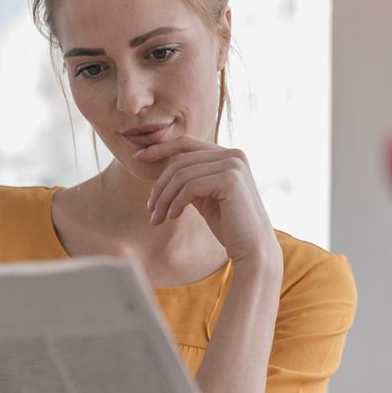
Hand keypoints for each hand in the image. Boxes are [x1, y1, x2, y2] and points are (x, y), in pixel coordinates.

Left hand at [137, 135, 278, 263]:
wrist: (253, 250)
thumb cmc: (230, 226)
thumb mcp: (205, 197)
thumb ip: (190, 179)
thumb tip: (162, 164)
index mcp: (229, 155)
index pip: (187, 143)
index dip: (160, 148)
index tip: (138, 158)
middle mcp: (234, 154)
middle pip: (180, 160)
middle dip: (160, 185)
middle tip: (150, 208)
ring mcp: (234, 165)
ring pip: (182, 175)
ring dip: (164, 198)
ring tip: (157, 218)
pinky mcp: (231, 180)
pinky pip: (190, 187)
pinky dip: (175, 203)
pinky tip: (172, 217)